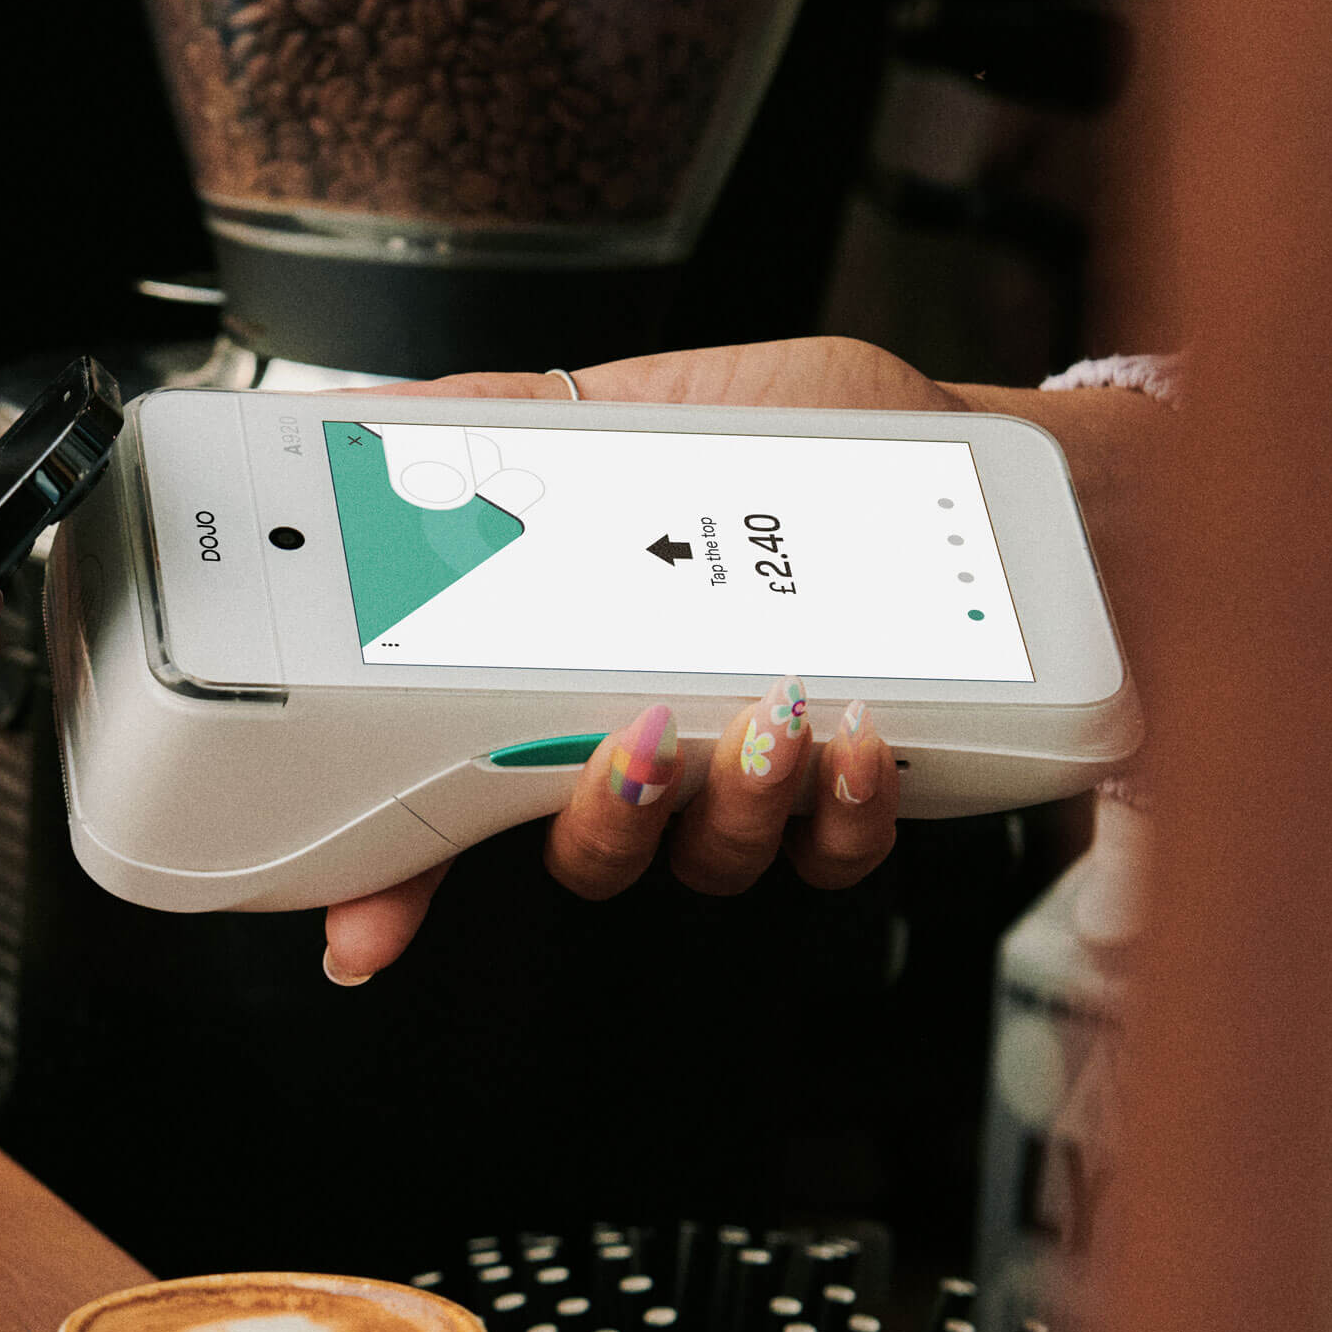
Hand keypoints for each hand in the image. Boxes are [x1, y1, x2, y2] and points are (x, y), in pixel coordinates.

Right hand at [322, 339, 920, 980]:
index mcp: (572, 673)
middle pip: (582, 851)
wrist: (969, 456)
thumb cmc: (817, 435)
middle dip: (600, 815)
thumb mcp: (650, 403)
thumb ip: (508, 421)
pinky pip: (832, 854)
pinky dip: (843, 809)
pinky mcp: (854, 795)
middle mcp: (654, 747)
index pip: (460, 791)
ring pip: (708, 861)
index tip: (362, 928)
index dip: (399, 875)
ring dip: (732, 805)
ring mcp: (751, 782)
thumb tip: (372, 414)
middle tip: (636, 740)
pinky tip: (858, 734)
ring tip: (774, 714)